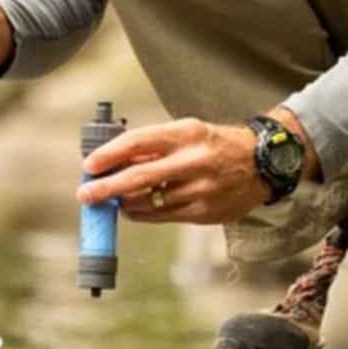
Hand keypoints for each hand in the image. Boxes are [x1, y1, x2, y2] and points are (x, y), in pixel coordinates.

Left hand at [78, 116, 272, 224]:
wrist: (262, 164)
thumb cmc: (214, 145)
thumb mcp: (186, 132)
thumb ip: (152, 146)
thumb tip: (112, 162)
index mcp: (186, 134)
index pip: (137, 142)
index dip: (108, 155)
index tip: (89, 166)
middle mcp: (193, 161)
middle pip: (138, 177)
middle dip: (106, 187)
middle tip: (85, 195)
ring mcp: (200, 189)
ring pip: (147, 202)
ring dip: (122, 202)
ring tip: (111, 199)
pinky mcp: (204, 212)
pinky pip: (161, 216)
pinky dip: (140, 213)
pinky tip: (130, 209)